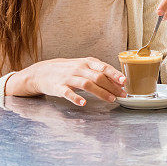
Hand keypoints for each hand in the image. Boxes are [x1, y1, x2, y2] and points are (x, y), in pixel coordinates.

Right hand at [6, 57, 127, 105]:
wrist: (42, 72)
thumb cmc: (67, 69)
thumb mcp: (83, 66)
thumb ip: (99, 72)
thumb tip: (117, 81)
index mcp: (87, 62)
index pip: (103, 67)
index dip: (115, 74)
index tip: (124, 81)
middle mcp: (79, 68)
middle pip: (98, 76)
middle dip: (112, 86)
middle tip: (122, 94)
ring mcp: (68, 77)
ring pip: (87, 84)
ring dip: (100, 92)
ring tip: (111, 100)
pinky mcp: (58, 87)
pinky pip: (68, 93)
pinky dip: (76, 98)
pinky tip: (83, 103)